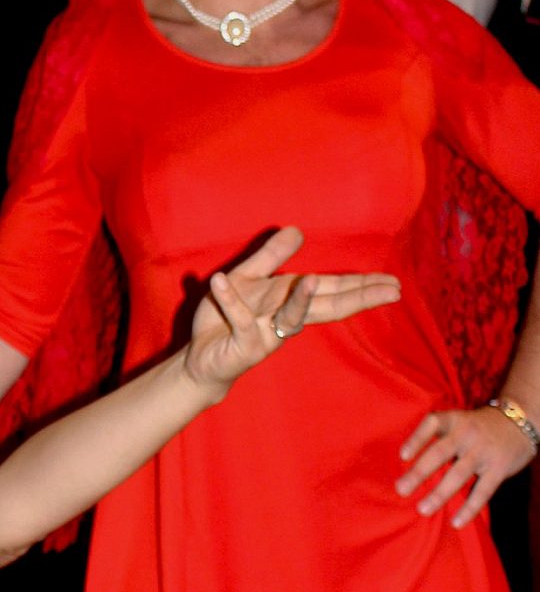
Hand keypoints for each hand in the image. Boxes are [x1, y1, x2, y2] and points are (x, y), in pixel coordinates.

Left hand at [183, 227, 401, 392]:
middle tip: (392, 290)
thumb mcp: (247, 281)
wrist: (199, 360)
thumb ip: (270, 257)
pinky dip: (230, 300)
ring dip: (299, 299)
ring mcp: (265, 335)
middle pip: (325, 306)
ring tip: (311, 279)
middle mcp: (283, 320)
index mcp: (289, 301)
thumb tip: (297, 230)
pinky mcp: (242, 346)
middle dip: (357, 298)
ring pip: (288, 317)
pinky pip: (238, 319)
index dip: (360, 286)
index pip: (331, 291)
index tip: (393, 282)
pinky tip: (221, 279)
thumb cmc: (225, 322)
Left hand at [397, 404, 536, 526]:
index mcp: (452, 421)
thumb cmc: (476, 428)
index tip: (402, 457)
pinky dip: (469, 508)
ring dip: (439, 494)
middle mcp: (466, 434)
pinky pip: (483, 491)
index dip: (416, 440)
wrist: (520, 422)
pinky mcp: (499, 468)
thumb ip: (438, 439)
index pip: (432, 424)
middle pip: (439, 453)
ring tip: (422, 510)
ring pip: (458, 474)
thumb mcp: (457, 423)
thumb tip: (408, 468)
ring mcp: (483, 451)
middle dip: (419, 473)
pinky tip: (456, 522)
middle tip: (401, 490)